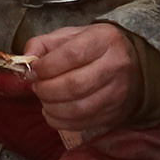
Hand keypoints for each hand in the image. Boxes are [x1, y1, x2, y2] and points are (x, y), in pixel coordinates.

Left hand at [22, 22, 142, 144]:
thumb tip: (26, 59)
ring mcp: (117, 92)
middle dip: (46, 89)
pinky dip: (60, 121)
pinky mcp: (113, 113)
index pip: (72, 55)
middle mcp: (115, 65)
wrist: (132, 68)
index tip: (33, 71)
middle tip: (36, 86)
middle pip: (74, 85)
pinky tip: (52, 112)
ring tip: (44, 99)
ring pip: (78, 109)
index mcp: (104, 40)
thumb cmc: (94, 50)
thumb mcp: (70, 36)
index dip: (46, 66)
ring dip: (52, 107)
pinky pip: (82, 123)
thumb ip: (43, 44)